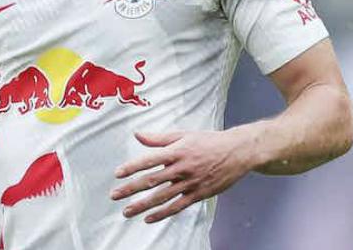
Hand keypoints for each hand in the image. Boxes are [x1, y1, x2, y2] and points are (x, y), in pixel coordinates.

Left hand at [110, 129, 255, 223]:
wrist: (237, 152)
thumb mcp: (184, 135)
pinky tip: (148, 218)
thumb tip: (138, 135)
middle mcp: (181, 168)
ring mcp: (190, 183)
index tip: (117, 174)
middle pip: (152, 180)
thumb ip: (159, 138)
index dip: (132, 167)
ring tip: (126, 211)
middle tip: (114, 195)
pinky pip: (177, 206)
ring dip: (142, 205)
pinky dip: (162, 214)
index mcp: (177, 151)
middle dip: (131, 189)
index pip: (149, 160)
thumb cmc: (209, 141)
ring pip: (162, 197)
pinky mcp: (198, 194)